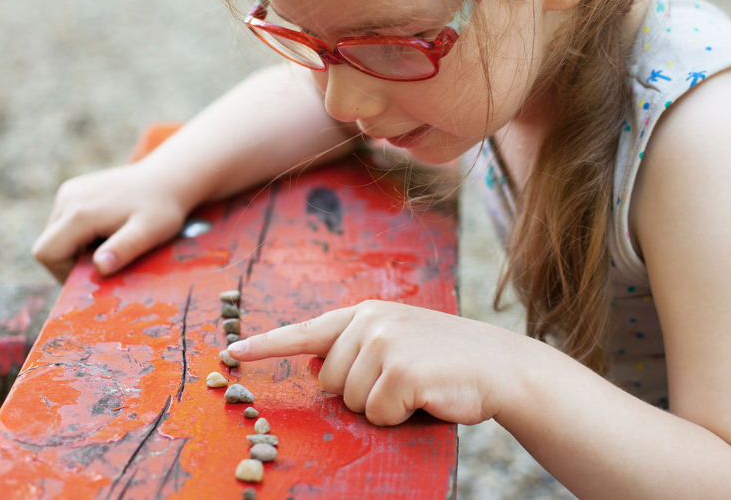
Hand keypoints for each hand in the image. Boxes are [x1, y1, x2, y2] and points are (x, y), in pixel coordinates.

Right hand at [31, 161, 190, 281]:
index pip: (46, 253)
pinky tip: (107, 228)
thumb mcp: (149, 232)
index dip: (62, 272)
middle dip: (70, 261)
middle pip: (47, 245)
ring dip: (76, 247)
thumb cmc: (162, 208)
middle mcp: (68, 198)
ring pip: (55, 234)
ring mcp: (69, 192)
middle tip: (105, 260)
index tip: (93, 274)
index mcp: (79, 212)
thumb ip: (125, 248)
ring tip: (110, 241)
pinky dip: (79, 233)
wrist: (168, 177)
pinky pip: (64, 221)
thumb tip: (101, 266)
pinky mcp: (74, 189)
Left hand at [227, 301, 522, 425]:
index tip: (231, 354)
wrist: (500, 365)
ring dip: (382, 407)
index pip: (307, 331)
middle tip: (402, 382)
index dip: (266, 346)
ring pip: (352, 402)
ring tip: (417, 386)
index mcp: (366, 313)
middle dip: (359, 394)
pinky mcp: (401, 371)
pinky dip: (400, 417)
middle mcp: (370, 322)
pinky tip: (426, 397)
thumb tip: (317, 368)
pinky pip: (378, 414)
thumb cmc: (447, 360)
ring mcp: (385, 344)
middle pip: (329, 382)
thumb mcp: (399, 340)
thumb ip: (357, 348)